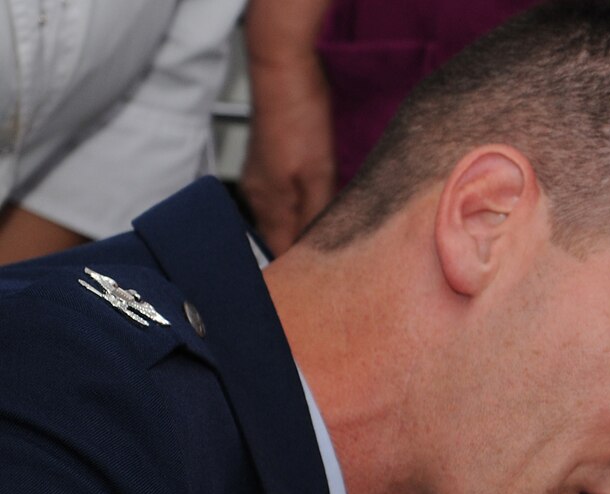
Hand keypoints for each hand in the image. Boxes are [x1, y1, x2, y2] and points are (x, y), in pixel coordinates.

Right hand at [242, 54, 336, 253]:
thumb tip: (318, 250)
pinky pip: (285, 200)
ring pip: (284, 219)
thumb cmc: (300, 120)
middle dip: (304, 255)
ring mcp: (262, 180)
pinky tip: (321, 209)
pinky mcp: (270, 166)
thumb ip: (316, 216)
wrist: (284, 74)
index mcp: (269, 205)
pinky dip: (302, 210)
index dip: (300, 273)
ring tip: (333, 243)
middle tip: (334, 270)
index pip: (281, 254)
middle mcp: (259, 196)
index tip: (321, 287)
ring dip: (305, 231)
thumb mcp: (319, 177)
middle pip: (281, 239)